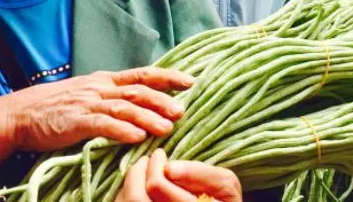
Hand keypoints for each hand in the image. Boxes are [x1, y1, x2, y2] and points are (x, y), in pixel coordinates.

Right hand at [0, 67, 193, 174]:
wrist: (21, 113)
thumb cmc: (57, 107)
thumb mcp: (88, 94)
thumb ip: (112, 97)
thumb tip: (142, 104)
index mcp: (105, 80)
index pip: (142, 75)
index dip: (167, 77)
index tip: (190, 81)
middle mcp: (100, 88)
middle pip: (138, 91)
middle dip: (163, 100)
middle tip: (182, 111)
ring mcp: (88, 103)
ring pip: (124, 107)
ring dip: (148, 117)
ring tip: (167, 127)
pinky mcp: (76, 121)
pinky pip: (102, 125)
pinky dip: (121, 130)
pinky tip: (137, 137)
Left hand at [117, 149, 241, 201]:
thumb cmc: (223, 201)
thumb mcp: (225, 185)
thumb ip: (203, 174)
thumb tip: (170, 168)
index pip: (156, 186)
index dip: (155, 166)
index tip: (161, 155)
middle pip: (136, 197)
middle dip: (137, 171)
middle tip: (148, 159)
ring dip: (131, 183)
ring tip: (142, 170)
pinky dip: (127, 195)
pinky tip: (140, 188)